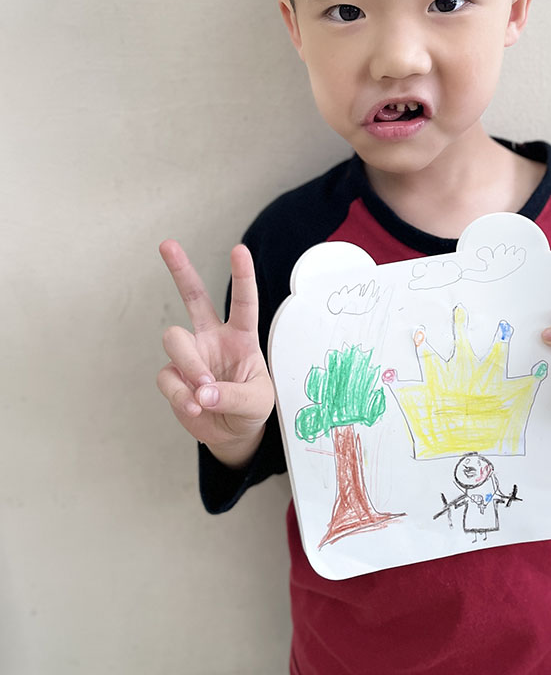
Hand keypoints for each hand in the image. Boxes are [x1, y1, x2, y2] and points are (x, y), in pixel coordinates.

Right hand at [157, 240, 274, 465]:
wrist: (232, 433)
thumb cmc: (251, 408)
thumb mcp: (257, 402)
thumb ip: (232, 395)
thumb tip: (202, 391)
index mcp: (241, 336)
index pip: (243, 302)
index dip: (242, 276)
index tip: (239, 249)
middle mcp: (212, 338)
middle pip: (194, 297)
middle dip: (180, 270)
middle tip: (167, 244)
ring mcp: (190, 355)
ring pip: (175, 339)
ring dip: (189, 364)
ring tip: (203, 393)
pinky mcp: (173, 376)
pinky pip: (168, 377)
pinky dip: (181, 395)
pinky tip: (195, 407)